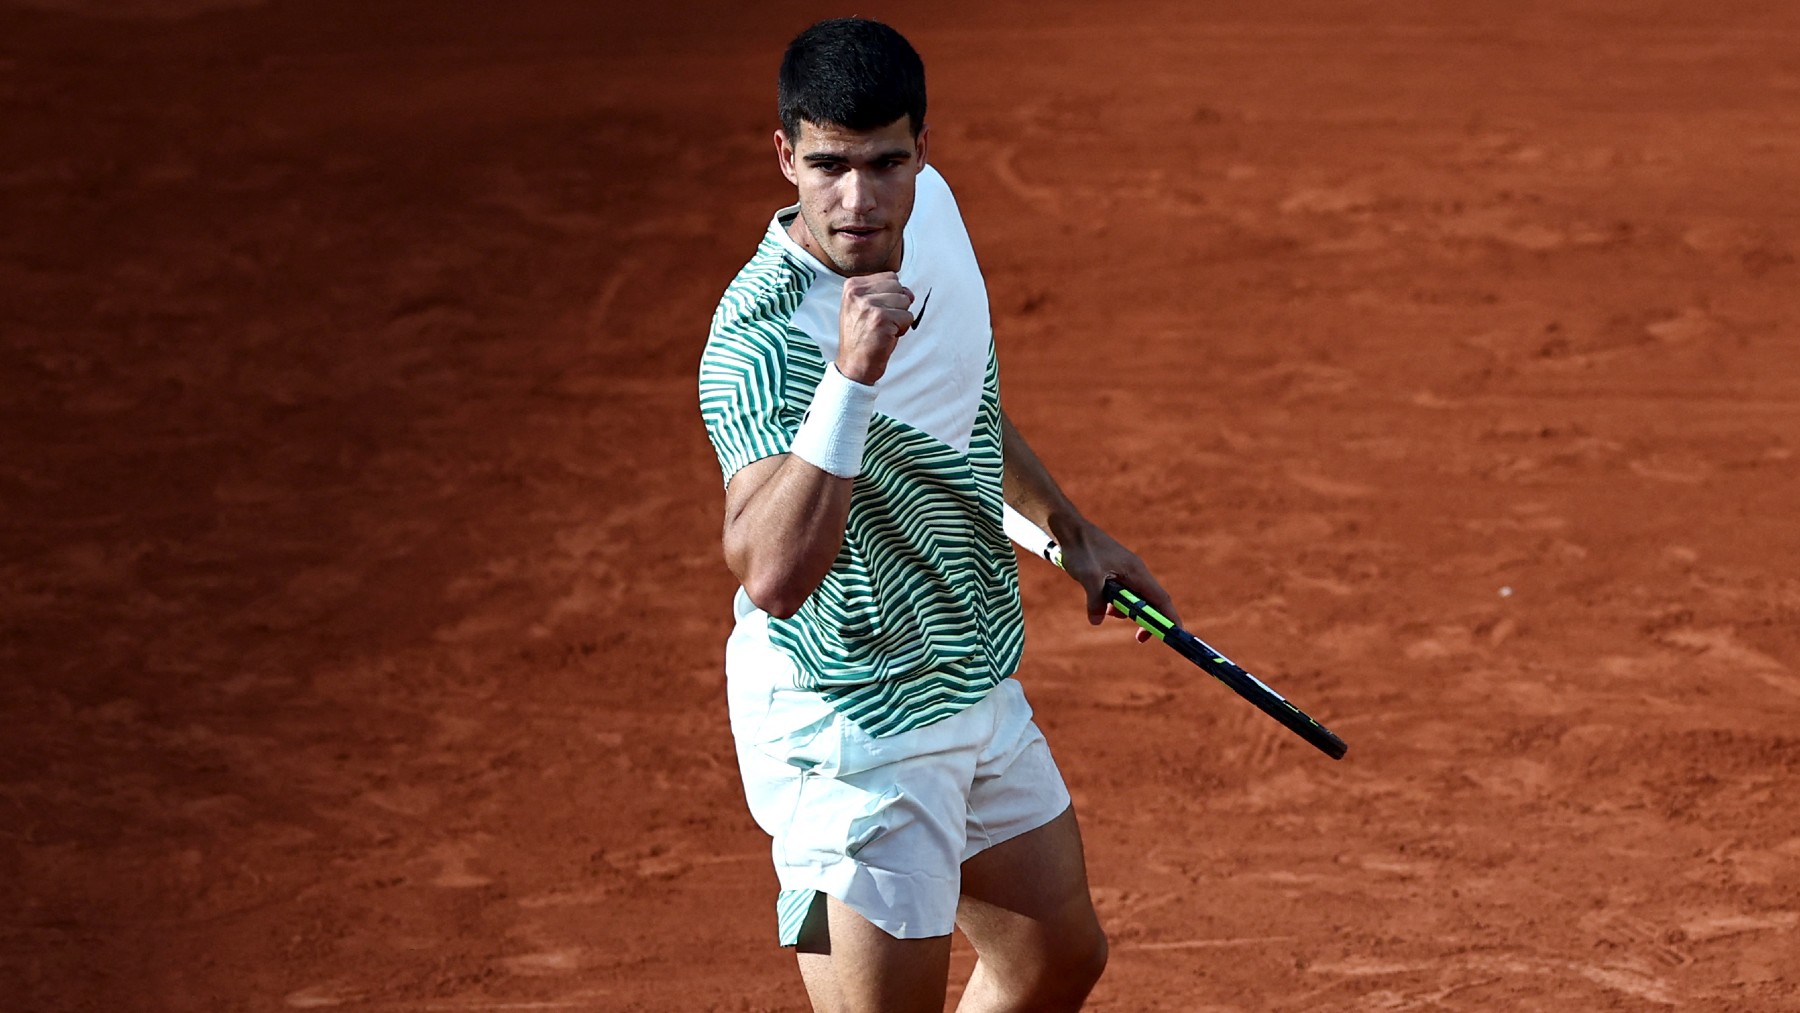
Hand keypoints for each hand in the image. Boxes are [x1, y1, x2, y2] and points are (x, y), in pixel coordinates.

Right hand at [836, 272, 912, 383]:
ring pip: (905, 302)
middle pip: (899, 287)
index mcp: (851, 285)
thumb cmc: (861, 338)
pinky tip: (886, 336)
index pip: (890, 277)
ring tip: (883, 329)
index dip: (891, 295)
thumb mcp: (862, 307)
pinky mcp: (881, 318)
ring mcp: (869, 305)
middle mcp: (858, 292)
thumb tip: (909, 293)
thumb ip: (884, 293)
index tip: (876, 312)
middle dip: (897, 306)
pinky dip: (902, 329)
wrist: (854, 365)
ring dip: (900, 318)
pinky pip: (908, 317)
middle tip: (881, 322)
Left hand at [1057, 521, 1180, 642]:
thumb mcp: (1088, 576)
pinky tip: (1098, 601)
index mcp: (1136, 572)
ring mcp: (1126, 572)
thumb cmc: (1082, 548)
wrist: (1070, 529)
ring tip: (1105, 610)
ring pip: (1134, 599)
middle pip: (1151, 602)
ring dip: (1124, 611)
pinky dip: (1114, 603)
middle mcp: (1136, 572)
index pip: (1161, 599)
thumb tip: (1097, 621)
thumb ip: (1095, 600)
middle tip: (1139, 638)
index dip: (1170, 618)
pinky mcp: (1115, 573)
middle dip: (1146, 620)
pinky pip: (1122, 594)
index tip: (1174, 635)